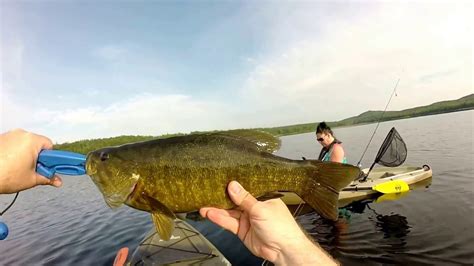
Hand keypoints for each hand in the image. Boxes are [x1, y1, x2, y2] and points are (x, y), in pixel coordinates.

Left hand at [0, 129, 61, 193]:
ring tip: (19, 169)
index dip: (51, 159)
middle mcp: (21, 134)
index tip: (51, 167)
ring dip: (25, 155)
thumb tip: (58, 182)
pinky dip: (14, 153)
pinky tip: (9, 165)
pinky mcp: (0, 139)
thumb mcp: (31, 179)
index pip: (50, 146)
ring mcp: (8, 135)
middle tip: (33, 171)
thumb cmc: (5, 176)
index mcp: (32, 140)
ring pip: (24, 144)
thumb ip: (47, 178)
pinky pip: (12, 144)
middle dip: (38, 157)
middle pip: (37, 144)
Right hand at [200, 181, 337, 264]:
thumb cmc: (281, 228)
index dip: (233, 185)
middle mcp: (254, 207)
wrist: (282, 250)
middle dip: (221, 197)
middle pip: (235, 200)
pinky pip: (229, 223)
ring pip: (229, 212)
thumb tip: (233, 185)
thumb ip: (244, 198)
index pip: (245, 188)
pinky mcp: (242, 230)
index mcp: (263, 197)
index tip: (220, 180)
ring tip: (204, 205)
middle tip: (208, 192)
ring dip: (217, 209)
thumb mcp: (261, 208)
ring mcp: (248, 219)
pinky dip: (219, 219)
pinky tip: (210, 214)